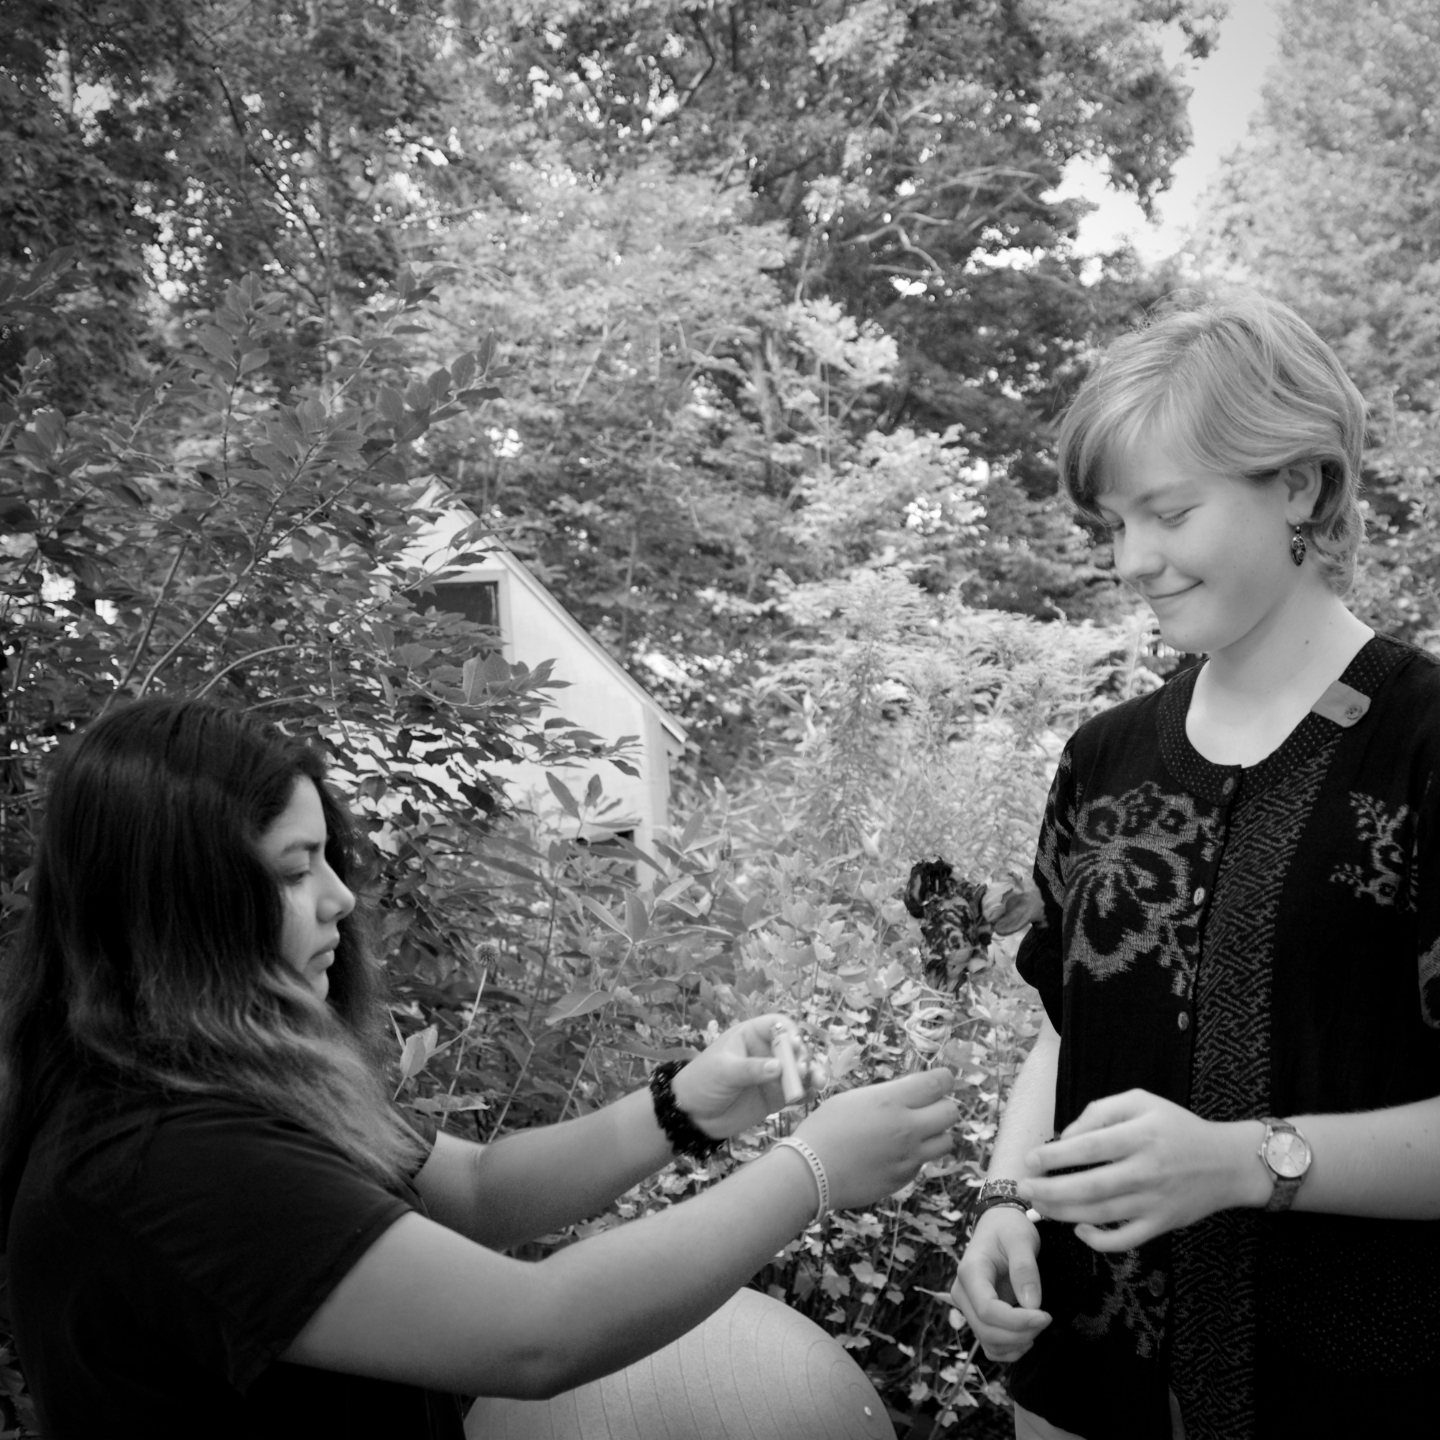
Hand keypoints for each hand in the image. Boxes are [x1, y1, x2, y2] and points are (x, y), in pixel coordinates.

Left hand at [671, 1014, 825, 1139]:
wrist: (693, 1115)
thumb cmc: (702, 1082)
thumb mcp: (723, 1071)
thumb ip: (750, 1069)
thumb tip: (778, 1067)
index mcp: (751, 1036)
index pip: (777, 1025)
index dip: (790, 1032)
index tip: (796, 1044)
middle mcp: (766, 1052)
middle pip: (794, 1049)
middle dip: (803, 1057)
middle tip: (803, 1070)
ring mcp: (773, 1075)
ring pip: (800, 1070)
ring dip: (812, 1074)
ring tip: (818, 1083)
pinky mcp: (776, 1096)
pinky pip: (797, 1092)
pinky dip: (806, 1092)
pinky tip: (810, 1096)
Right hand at [794, 1068, 958, 1210]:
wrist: (811, 1172)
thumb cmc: (824, 1128)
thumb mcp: (855, 1099)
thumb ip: (888, 1096)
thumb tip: (910, 1096)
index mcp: (892, 1100)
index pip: (939, 1083)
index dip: (944, 1079)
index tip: (940, 1081)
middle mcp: (907, 1127)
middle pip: (952, 1112)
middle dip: (943, 1106)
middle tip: (928, 1108)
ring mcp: (909, 1156)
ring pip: (946, 1141)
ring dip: (936, 1134)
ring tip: (916, 1133)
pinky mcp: (904, 1178)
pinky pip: (924, 1162)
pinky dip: (916, 1156)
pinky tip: (893, 1155)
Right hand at [951, 1207, 1049, 1361]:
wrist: (998, 1225)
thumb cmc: (1009, 1228)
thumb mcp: (1021, 1238)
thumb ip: (1025, 1268)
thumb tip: (1031, 1303)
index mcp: (970, 1272)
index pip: (987, 1310)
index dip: (1017, 1321)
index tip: (1045, 1316)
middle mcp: (963, 1292)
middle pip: (986, 1330)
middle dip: (1020, 1333)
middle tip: (1047, 1319)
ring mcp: (968, 1306)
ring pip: (988, 1342)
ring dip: (1016, 1343)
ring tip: (1039, 1325)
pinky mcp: (978, 1316)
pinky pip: (990, 1345)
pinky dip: (1009, 1349)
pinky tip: (1028, 1335)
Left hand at [1019, 1089, 1265, 1250]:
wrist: (1227, 1162)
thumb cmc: (1176, 1127)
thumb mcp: (1141, 1102)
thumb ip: (1100, 1112)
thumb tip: (1066, 1138)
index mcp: (1141, 1134)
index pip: (1090, 1147)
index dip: (1055, 1155)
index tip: (1030, 1160)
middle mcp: (1148, 1170)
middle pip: (1090, 1186)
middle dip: (1050, 1190)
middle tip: (1022, 1189)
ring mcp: (1155, 1202)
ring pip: (1102, 1214)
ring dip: (1064, 1213)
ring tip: (1038, 1206)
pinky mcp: (1163, 1225)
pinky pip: (1125, 1240)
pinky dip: (1099, 1240)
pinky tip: (1078, 1229)